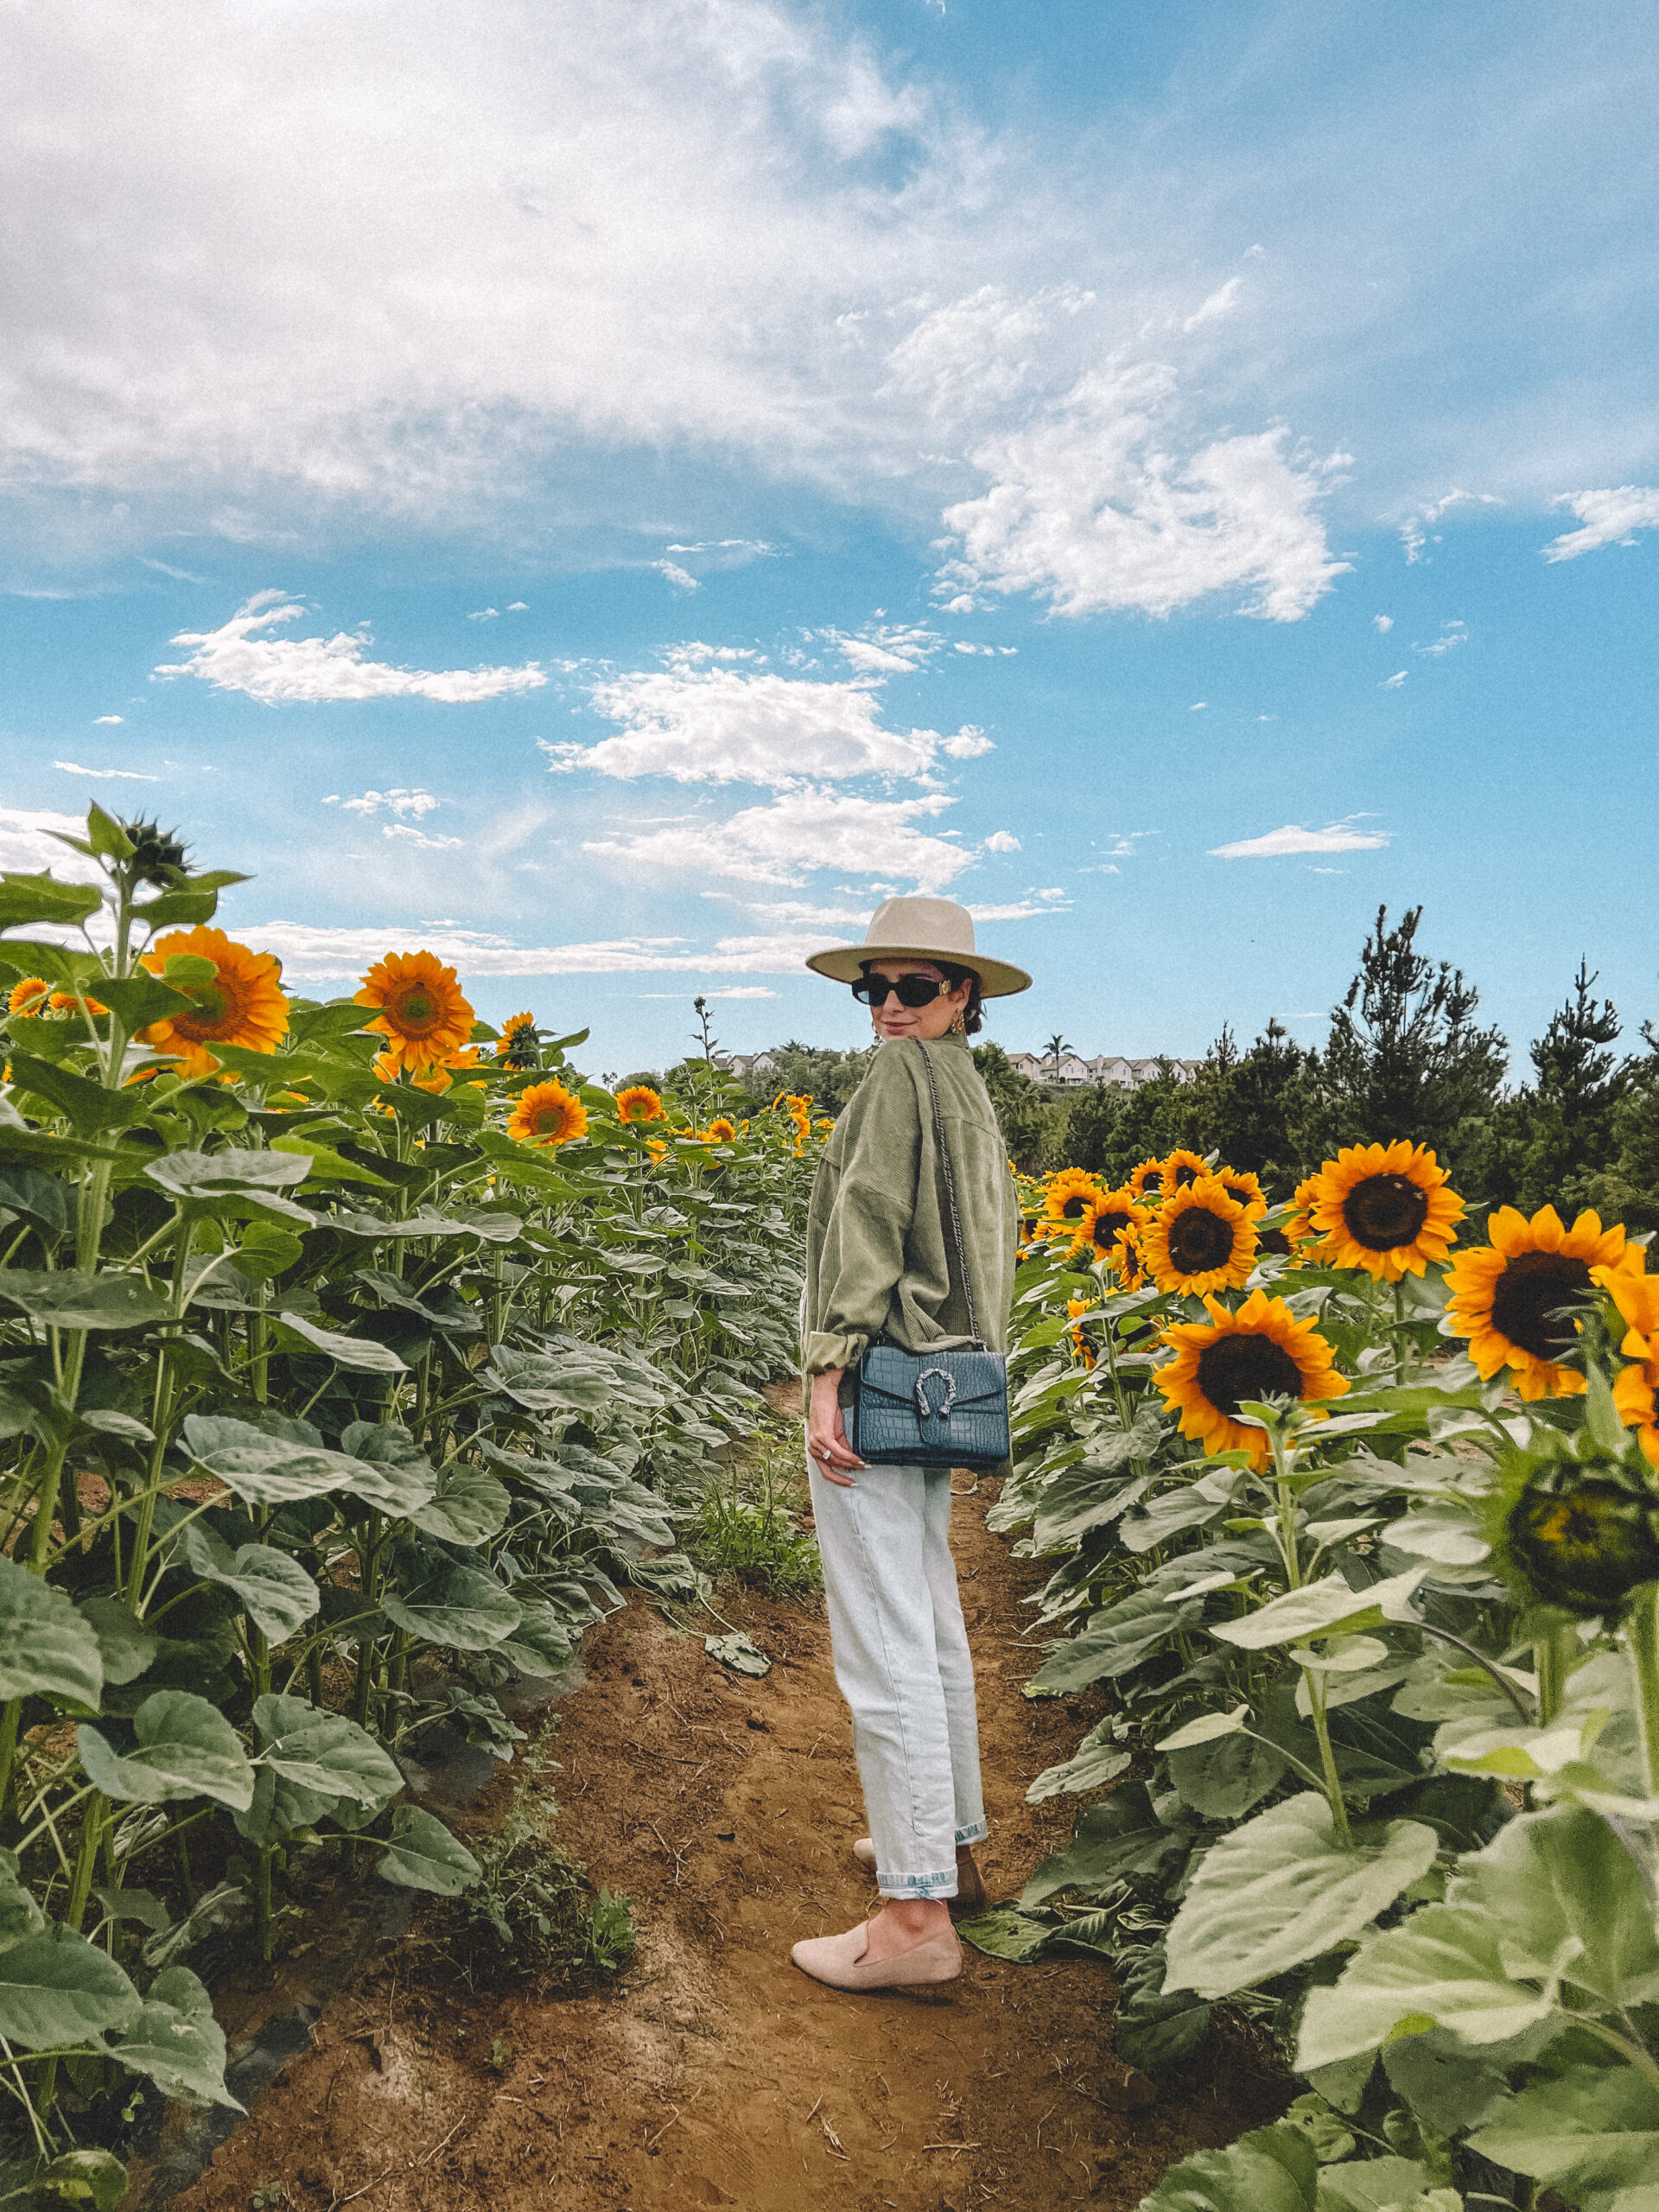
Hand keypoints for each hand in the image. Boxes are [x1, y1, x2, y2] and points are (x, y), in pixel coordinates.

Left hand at [806, 1369, 863, 1485]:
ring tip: (864, 1466)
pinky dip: (849, 1457)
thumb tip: (851, 1460)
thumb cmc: (829, 1412)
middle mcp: (812, 1448)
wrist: (824, 1394)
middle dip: (846, 1475)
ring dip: (851, 1465)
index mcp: (814, 1449)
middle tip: (859, 1477)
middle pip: (830, 1468)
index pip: (825, 1471)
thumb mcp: (836, 1434)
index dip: (839, 1479)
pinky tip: (858, 1460)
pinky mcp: (822, 1436)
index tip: (851, 1482)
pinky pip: (837, 1452)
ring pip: (835, 1461)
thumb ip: (841, 1447)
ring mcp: (816, 1443)